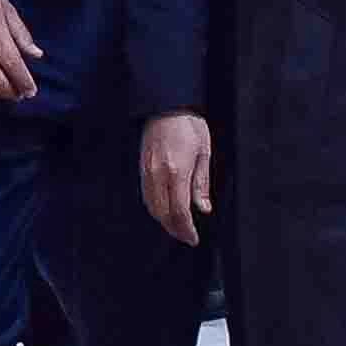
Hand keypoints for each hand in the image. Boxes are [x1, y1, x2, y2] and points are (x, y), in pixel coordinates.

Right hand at [140, 113, 213, 244]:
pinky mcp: (142, 168)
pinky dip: (155, 208)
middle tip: (187, 237)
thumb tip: (203, 209)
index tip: (193, 239)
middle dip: (175, 229)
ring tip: (177, 227)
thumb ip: (201, 184)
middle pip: (163, 214)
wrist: (166, 106)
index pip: (179, 211)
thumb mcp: (203, 153)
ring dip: (164, 221)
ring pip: (152, 207)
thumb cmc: (189, 126)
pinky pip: (146, 196)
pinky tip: (165, 210)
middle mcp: (158, 175)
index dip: (186, 229)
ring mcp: (147, 172)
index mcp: (176, 172)